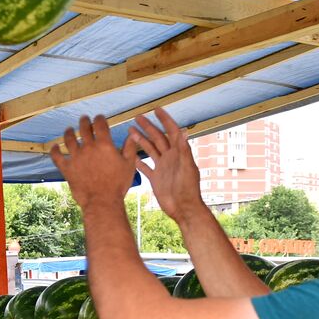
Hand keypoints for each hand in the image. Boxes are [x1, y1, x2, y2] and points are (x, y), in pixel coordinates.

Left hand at [49, 115, 138, 210]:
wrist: (102, 201)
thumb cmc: (118, 184)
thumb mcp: (129, 165)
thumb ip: (130, 148)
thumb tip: (132, 135)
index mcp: (104, 145)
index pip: (100, 125)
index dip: (99, 118)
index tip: (99, 117)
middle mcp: (88, 148)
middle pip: (83, 128)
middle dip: (84, 121)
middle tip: (84, 119)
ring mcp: (76, 157)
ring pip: (69, 139)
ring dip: (69, 132)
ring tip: (69, 130)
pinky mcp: (67, 168)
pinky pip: (57, 157)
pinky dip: (54, 151)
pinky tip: (54, 147)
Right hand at [130, 107, 204, 221]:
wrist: (183, 209)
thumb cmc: (188, 190)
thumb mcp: (187, 168)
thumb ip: (184, 150)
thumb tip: (184, 131)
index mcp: (179, 153)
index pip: (172, 132)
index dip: (165, 120)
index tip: (156, 109)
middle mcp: (170, 158)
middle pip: (157, 138)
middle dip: (148, 127)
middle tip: (137, 117)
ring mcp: (163, 168)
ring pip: (150, 150)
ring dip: (141, 140)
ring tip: (130, 131)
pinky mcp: (156, 178)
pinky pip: (145, 167)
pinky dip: (138, 161)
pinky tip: (130, 155)